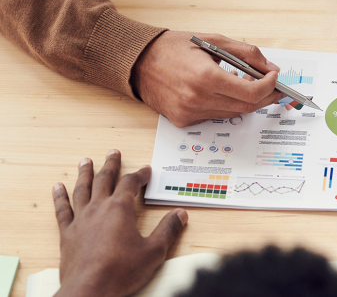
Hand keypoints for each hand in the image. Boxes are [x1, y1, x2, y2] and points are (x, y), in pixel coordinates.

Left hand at [53, 150, 187, 296]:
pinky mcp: (67, 234)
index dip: (140, 175)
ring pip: (82, 189)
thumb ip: (168, 230)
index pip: (131, 183)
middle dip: (111, 165)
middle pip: (105, 179)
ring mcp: (80, 220)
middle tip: (113, 152)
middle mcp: (98, 209)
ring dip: (85, 173)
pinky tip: (57, 187)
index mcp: (120, 209)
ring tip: (86, 160)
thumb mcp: (154, 251)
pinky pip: (62, 210)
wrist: (89, 291)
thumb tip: (180, 215)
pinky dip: (60, 197)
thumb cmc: (121, 272)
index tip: (146, 170)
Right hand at [132, 31, 283, 127]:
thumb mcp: (213, 40)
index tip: (274, 76)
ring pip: (233, 113)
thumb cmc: (174, 47)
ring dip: (246, 100)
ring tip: (247, 83)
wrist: (137, 61)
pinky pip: (215, 116)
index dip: (269, 86)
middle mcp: (197, 99)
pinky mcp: (183, 121)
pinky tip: (224, 91)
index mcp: (205, 77)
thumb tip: (270, 68)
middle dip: (265, 96)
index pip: (251, 93)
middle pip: (247, 107)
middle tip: (273, 85)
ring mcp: (189, 113)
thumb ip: (246, 54)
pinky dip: (226, 105)